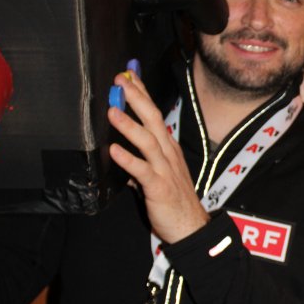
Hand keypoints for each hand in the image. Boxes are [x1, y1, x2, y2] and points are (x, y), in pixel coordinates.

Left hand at [108, 70, 208, 244]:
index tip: (128, 75)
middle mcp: (168, 153)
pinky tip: (114, 150)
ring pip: (148, 141)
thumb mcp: (157, 176)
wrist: (191, 228)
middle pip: (153, 120)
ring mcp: (165, 169)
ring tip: (112, 111)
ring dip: (129, 125)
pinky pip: (142, 171)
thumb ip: (140, 165)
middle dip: (137, 98)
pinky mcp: (159, 187)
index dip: (141, 94)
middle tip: (121, 80)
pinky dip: (128, 159)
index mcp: (168, 148)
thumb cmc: (174, 202)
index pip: (153, 115)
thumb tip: (123, 157)